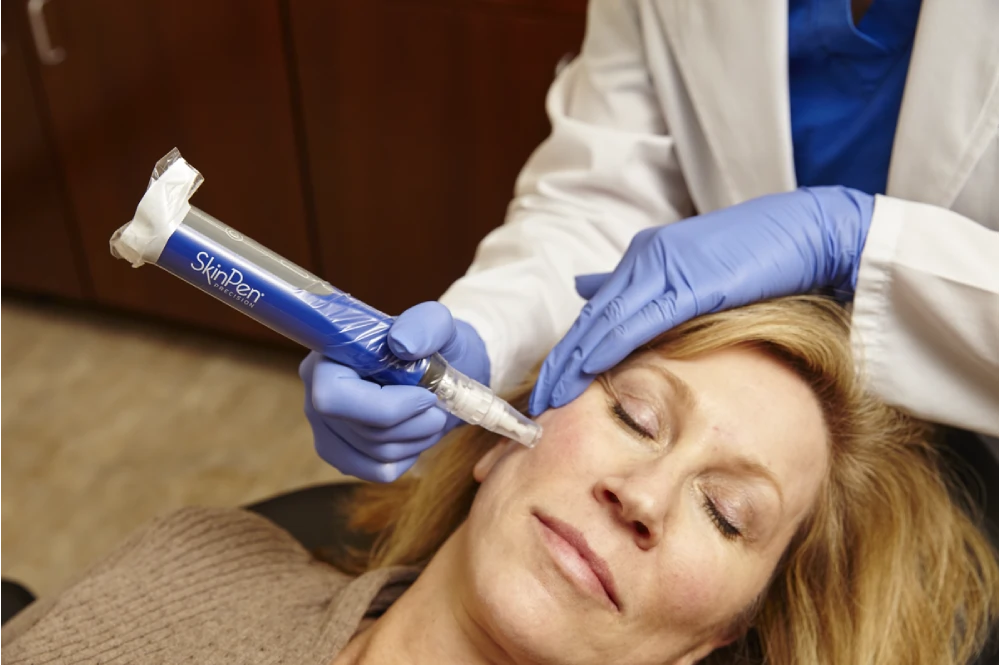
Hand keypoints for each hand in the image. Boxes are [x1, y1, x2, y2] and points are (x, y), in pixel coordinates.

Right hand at [301, 301, 489, 481]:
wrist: (440, 370)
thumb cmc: (434, 345)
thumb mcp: (438, 324)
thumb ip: (423, 325)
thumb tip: (401, 343)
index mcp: (327, 359)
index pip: (332, 397)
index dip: (385, 406)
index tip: (425, 396)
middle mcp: (315, 395)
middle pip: (363, 431)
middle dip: (415, 424)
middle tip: (439, 406)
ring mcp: (324, 429)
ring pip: (375, 454)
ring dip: (418, 438)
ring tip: (432, 415)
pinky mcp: (341, 454)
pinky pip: (377, 471)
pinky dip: (408, 456)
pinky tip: (416, 432)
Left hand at [529, 186, 873, 415]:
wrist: (812, 232)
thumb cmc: (761, 256)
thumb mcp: (693, 271)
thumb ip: (645, 285)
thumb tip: (589, 289)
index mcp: (647, 256)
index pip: (597, 314)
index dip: (569, 353)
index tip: (548, 387)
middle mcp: (646, 257)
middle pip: (590, 321)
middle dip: (560, 365)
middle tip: (533, 404)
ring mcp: (663, 267)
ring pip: (603, 324)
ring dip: (571, 365)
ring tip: (546, 400)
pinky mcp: (687, 282)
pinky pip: (634, 322)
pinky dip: (604, 349)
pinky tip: (583, 372)